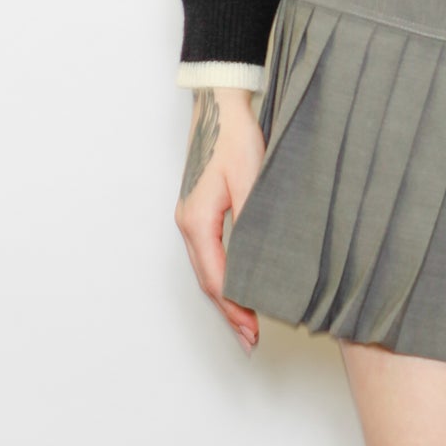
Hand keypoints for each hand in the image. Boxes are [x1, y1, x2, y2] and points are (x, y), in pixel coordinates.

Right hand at [175, 87, 265, 353]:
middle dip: (228, 311)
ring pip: (206, 268)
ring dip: (224, 296)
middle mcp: (187, 223)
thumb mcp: (249, 179)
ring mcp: (189, 217)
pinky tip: (236, 283)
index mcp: (197, 221)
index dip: (235, 308)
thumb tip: (258, 264)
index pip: (217, 278)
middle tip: (249, 340)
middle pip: (207, 279)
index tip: (252, 331)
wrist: (219, 105)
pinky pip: (208, 253)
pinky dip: (222, 274)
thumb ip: (251, 222)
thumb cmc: (234, 137)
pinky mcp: (198, 210)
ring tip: (244, 322)